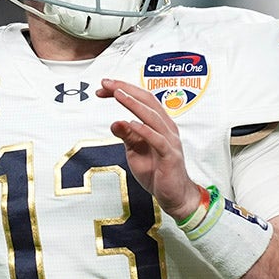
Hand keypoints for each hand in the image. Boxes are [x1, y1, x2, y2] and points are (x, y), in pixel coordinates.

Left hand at [97, 78, 203, 219]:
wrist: (173, 195)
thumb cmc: (157, 171)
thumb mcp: (135, 151)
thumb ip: (126, 136)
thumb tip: (114, 121)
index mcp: (159, 124)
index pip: (142, 100)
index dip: (124, 90)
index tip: (104, 86)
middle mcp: (166, 128)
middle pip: (148, 101)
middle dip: (126, 90)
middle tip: (107, 83)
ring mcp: (170, 141)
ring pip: (152, 117)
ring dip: (133, 104)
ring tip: (118, 95)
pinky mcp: (170, 156)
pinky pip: (158, 140)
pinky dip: (145, 131)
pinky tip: (132, 124)